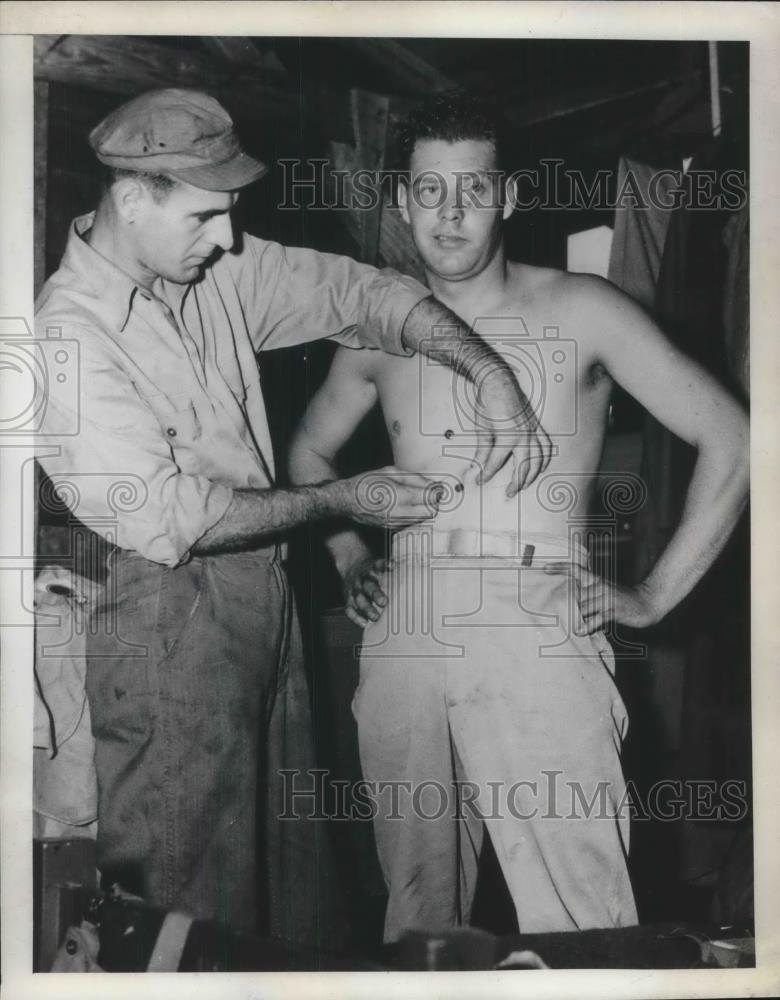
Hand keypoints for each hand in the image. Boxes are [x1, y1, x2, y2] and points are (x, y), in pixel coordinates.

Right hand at [342, 466, 445, 527]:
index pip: (429, 498)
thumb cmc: (367, 483)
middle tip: (430, 493)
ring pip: (423, 520)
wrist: (347, 501)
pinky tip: (408, 506)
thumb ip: (414, 479)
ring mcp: (395, 523)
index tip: (439, 488)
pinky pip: (412, 523)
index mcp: (397, 495)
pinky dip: (416, 515)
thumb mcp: (391, 472)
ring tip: (417, 498)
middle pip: (430, 512)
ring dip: (425, 509)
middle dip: (434, 503)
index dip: (438, 492)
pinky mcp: (392, 529)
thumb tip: (434, 485)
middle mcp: (398, 512)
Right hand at [342, 555, 393, 627]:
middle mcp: (363, 580)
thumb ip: (394, 572)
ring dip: (367, 608)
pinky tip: (364, 623)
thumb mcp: (381, 566)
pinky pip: (349, 609)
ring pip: (359, 599)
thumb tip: (415, 575)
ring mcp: (355, 590)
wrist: (352, 565)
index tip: (392, 566)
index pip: (378, 566)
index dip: (385, 565)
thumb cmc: (373, 571)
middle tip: (384, 602)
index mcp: (372, 570)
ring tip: (375, 617)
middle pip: (368, 586)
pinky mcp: (348, 599)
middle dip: (375, 594)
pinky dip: (356, 617)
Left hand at [473, 369, 552, 494]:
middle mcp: (524, 435)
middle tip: (508, 493)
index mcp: (507, 436)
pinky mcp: (536, 425)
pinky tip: (540, 466)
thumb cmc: (488, 402)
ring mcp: (532, 430)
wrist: (498, 380)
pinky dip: (545, 458)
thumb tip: (476, 468)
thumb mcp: (481, 428)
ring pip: (539, 459)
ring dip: (533, 474)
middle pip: (524, 466)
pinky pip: (546, 445)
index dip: (487, 474)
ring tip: (524, 485)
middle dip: (516, 483)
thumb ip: (482, 451)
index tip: (479, 482)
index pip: (496, 463)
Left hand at [544, 562, 658, 633]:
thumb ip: (587, 595)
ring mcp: (605, 597)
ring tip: (565, 626)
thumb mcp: (603, 591)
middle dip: (563, 604)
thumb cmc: (621, 600)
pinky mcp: (612, 610)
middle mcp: (598, 586)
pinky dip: (587, 625)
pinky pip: (596, 618)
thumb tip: (569, 605)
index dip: (559, 568)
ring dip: (573, 617)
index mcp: (595, 579)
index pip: (575, 569)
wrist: (646, 603)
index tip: (544, 568)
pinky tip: (578, 631)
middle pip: (574, 595)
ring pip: (582, 607)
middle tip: (551, 613)